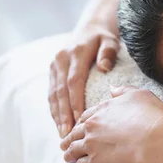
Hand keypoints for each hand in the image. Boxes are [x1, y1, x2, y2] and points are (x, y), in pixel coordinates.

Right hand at [49, 22, 119, 137]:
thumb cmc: (104, 39)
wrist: (89, 29)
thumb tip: (105, 68)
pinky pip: (51, 93)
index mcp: (75, 53)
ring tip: (63, 134)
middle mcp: (61, 59)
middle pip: (61, 91)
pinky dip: (55, 109)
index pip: (74, 81)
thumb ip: (108, 53)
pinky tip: (60, 124)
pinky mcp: (52, 71)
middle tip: (68, 134)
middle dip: (64, 114)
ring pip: (53, 94)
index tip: (80, 118)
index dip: (75, 101)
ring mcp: (54, 66)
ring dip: (57, 115)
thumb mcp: (110, 41)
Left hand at [61, 86, 162, 162]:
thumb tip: (113, 89)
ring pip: (73, 149)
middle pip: (75, 132)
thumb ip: (124, 91)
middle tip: (66, 142)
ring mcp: (92, 144)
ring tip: (67, 157)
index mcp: (103, 109)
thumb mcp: (140, 95)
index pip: (86, 116)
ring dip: (69, 153)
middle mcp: (93, 126)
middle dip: (70, 137)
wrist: (154, 140)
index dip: (82, 122)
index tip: (80, 126)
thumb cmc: (151, 117)